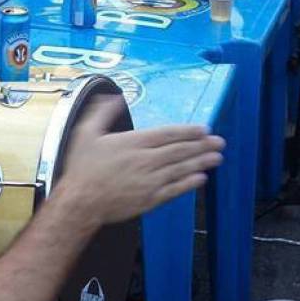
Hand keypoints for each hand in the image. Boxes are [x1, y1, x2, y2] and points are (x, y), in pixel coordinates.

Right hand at [62, 97, 224, 223]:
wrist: (79, 203)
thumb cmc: (81, 168)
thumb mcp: (86, 133)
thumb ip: (102, 113)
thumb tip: (115, 97)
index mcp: (133, 142)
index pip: (167, 134)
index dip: (188, 131)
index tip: (204, 129)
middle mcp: (145, 160)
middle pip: (179, 151)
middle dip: (201, 145)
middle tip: (219, 141)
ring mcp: (149, 181)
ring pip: (180, 169)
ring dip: (201, 162)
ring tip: (217, 157)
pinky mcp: (149, 200)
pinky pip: (174, 190)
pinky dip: (189, 184)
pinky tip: (201, 178)